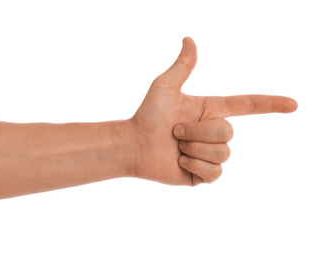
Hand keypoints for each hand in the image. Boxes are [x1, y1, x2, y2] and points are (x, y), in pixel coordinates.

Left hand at [128, 37, 296, 185]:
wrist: (134, 145)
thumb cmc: (148, 115)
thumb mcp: (165, 86)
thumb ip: (183, 66)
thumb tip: (189, 39)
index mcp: (211, 110)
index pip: (247, 106)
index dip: (270, 104)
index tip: (293, 105)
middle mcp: (214, 131)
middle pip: (228, 132)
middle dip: (197, 131)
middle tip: (175, 131)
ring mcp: (210, 153)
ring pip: (222, 153)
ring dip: (194, 148)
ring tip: (176, 146)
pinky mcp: (204, 174)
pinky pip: (215, 173)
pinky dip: (195, 166)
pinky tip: (180, 161)